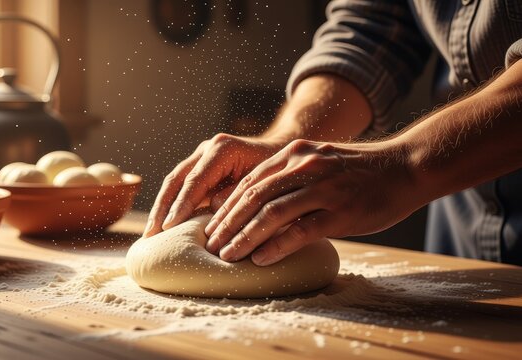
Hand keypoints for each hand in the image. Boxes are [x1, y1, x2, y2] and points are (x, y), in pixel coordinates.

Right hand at [143, 133, 283, 237]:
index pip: (195, 180)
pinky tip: (162, 226)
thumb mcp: (265, 182)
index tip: (169, 227)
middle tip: (151, 235)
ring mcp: (200, 157)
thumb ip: (240, 193)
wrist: (281, 151)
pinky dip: (169, 206)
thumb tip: (214, 208)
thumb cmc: (279, 170)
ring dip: (160, 208)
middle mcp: (207, 149)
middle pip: (176, 179)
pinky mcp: (199, 168)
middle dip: (162, 208)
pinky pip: (179, 187)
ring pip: (173, 182)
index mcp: (223, 149)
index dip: (181, 204)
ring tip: (150, 235)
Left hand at [205, 139, 419, 265]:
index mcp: (294, 155)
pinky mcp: (340, 211)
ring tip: (226, 255)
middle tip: (210, 244)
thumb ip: (289, 179)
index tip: (211, 226)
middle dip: (227, 223)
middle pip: (253, 197)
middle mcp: (304, 167)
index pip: (249, 182)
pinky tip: (260, 258)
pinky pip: (300, 230)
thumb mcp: (319, 163)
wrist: (405, 167)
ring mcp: (322, 188)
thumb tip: (258, 208)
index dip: (226, 206)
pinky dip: (276, 245)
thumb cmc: (358, 172)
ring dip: (244, 237)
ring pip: (271, 213)